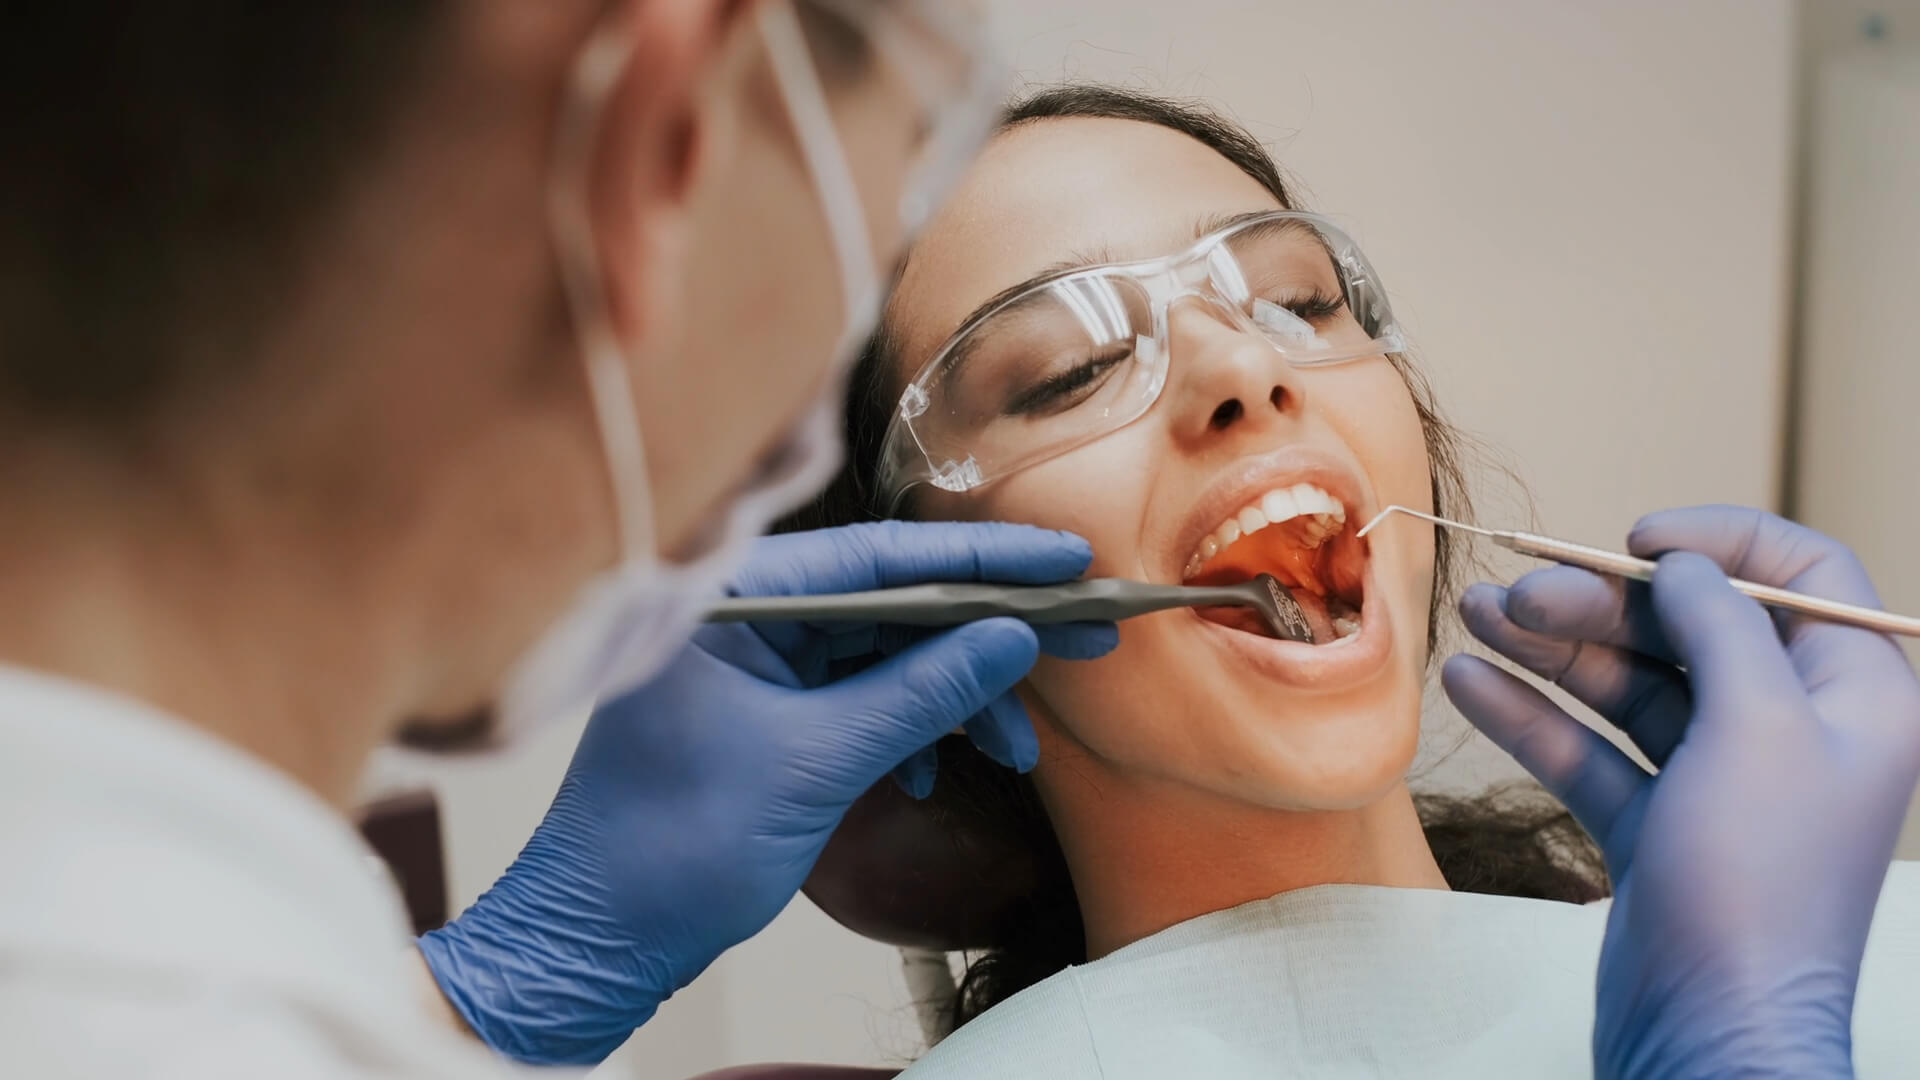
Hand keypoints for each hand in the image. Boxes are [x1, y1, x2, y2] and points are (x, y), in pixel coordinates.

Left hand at [416, 522, 1116, 1064]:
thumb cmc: (670, 850)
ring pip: (883, 653)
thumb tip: (1014, 639)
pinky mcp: (765, 709)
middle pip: (889, 600)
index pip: (875, 555)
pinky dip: (909, 727)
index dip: (980, 559)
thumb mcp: (817, 765)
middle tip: (1081, 637)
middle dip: (983, 631)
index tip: (1063, 561)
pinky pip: (858, 695)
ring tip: (1018, 745)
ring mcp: (753, 662)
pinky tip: (940, 769)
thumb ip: (920, 693)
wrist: (599, 941)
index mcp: (727, 598)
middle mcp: (738, 613)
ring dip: (954, 696)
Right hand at [1442, 506, 1919, 1078]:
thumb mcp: (1757, 725)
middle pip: (1694, 629)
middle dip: (1602, 604)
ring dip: (1552, 650)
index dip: (1724, 543)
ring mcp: (1721, 783)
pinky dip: (1533, 717)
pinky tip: (1471, 684)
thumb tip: (1683, 566)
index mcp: (1858, 698)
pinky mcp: (1658, 829)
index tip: (1639, 542)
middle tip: (1519, 593)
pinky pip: (1592, 751)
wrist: (1711, 1033)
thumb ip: (1720, 624)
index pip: (1805, 577)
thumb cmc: (1759, 882)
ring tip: (1475, 617)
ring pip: (1633, 687)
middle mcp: (1795, 732)